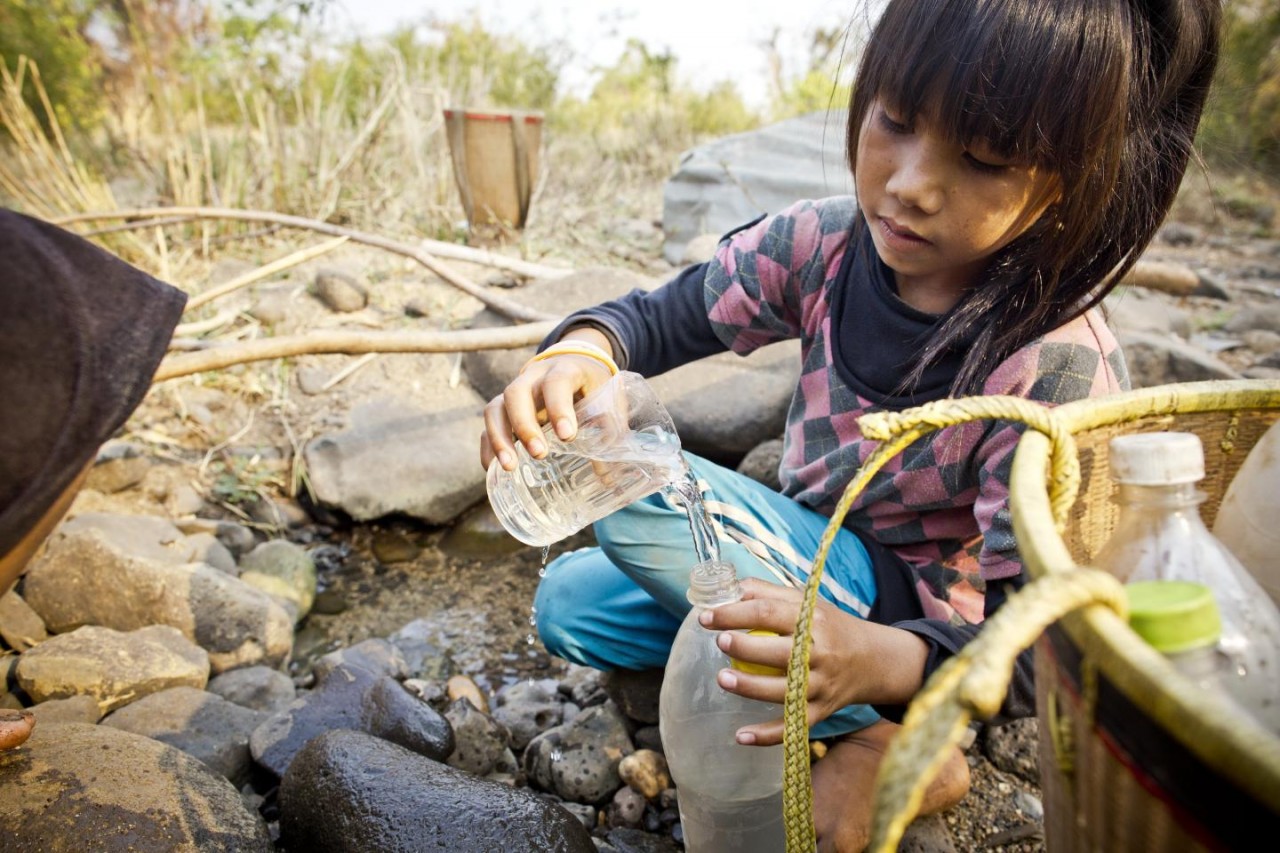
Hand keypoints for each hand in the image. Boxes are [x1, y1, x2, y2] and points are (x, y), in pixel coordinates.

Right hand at [480, 331, 616, 471]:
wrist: (576, 362)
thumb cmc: (592, 385)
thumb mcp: (607, 399)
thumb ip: (609, 431)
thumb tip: (607, 476)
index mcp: (564, 370)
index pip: (556, 383)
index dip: (559, 408)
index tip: (567, 437)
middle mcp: (533, 377)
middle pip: (516, 393)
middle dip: (524, 425)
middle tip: (539, 454)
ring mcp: (514, 392)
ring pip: (495, 408)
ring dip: (499, 438)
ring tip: (510, 466)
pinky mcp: (504, 408)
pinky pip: (488, 425)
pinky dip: (488, 446)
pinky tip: (493, 468)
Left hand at [698, 577, 929, 745]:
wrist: (873, 660)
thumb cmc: (829, 627)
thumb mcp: (807, 602)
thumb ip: (768, 593)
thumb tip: (727, 589)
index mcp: (812, 620)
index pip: (768, 613)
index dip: (734, 614)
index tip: (706, 617)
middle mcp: (820, 653)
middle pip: (778, 651)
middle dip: (745, 648)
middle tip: (719, 643)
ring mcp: (821, 686)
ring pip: (783, 691)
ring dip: (750, 687)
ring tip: (722, 679)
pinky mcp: (821, 712)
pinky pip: (792, 727)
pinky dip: (767, 736)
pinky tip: (740, 736)